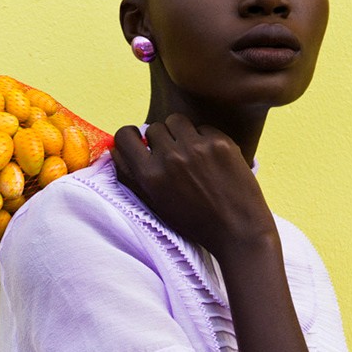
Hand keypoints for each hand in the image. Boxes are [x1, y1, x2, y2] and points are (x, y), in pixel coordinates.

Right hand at [111, 114, 275, 258]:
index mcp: (150, 176)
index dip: (131, 136)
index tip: (140, 141)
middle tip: (175, 159)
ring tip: (193, 154)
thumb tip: (114, 148)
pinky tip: (213, 161)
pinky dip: (206, 140)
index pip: (125, 136)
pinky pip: (203, 127)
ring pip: (177, 121)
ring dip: (182, 133)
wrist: (238, 231)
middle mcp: (170, 158)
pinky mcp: (220, 142)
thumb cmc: (194, 222)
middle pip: (155, 128)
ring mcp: (197, 147)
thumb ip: (131, 177)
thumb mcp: (155, 205)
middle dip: (162, 140)